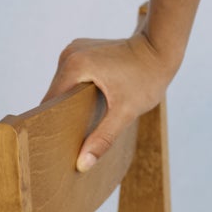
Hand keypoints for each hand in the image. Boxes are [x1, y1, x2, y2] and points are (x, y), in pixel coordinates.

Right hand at [39, 29, 179, 171]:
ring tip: (79, 127)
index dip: (51, 126)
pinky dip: (77, 93)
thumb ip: (102, 138)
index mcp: (75, 66)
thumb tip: (82, 164)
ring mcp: (77, 50)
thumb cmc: (148, 76)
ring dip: (69, 105)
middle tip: (68, 143)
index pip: (50, 103)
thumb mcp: (126, 111)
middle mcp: (70, 54)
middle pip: (55, 95)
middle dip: (61, 117)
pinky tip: (88, 109)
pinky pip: (73, 78)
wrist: (162, 46)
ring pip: (63, 87)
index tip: (53, 146)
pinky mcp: (84, 51)